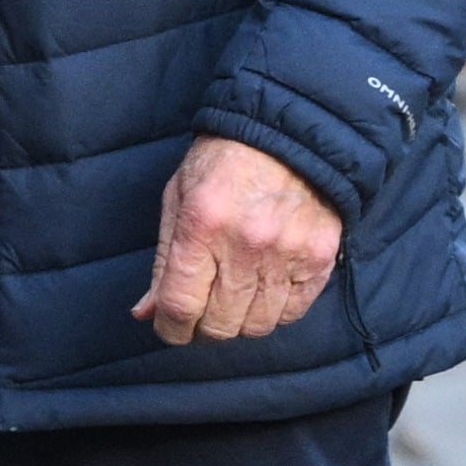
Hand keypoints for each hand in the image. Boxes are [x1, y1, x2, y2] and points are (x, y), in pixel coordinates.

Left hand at [131, 135, 342, 344]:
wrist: (288, 136)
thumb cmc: (221, 164)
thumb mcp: (178, 200)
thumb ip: (164, 261)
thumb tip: (147, 313)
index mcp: (201, 226)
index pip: (181, 304)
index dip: (170, 328)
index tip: (169, 329)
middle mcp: (246, 245)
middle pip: (219, 324)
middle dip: (202, 329)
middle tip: (199, 314)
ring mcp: (286, 254)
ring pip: (257, 326)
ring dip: (238, 322)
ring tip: (231, 301)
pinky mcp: (318, 259)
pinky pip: (292, 313)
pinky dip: (273, 313)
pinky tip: (262, 291)